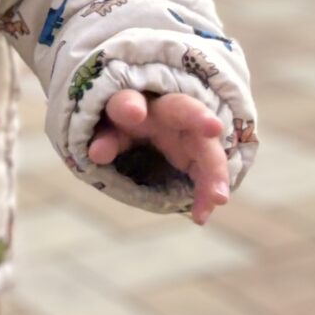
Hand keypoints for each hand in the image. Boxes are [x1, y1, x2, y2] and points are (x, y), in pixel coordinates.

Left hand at [86, 89, 230, 224]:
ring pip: (204, 145)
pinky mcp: (198, 155)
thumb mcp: (107, 131)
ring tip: (216, 197)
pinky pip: (206, 172)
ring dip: (212, 169)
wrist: (145, 124)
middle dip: (197, 117)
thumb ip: (104, 139)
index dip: (129, 106)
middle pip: (184, 109)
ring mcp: (187, 133)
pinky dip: (206, 193)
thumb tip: (97, 154)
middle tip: (212, 127)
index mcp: (135, 102)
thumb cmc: (124, 123)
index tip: (133, 113)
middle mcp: (167, 111)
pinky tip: (202, 215)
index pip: (127, 100)